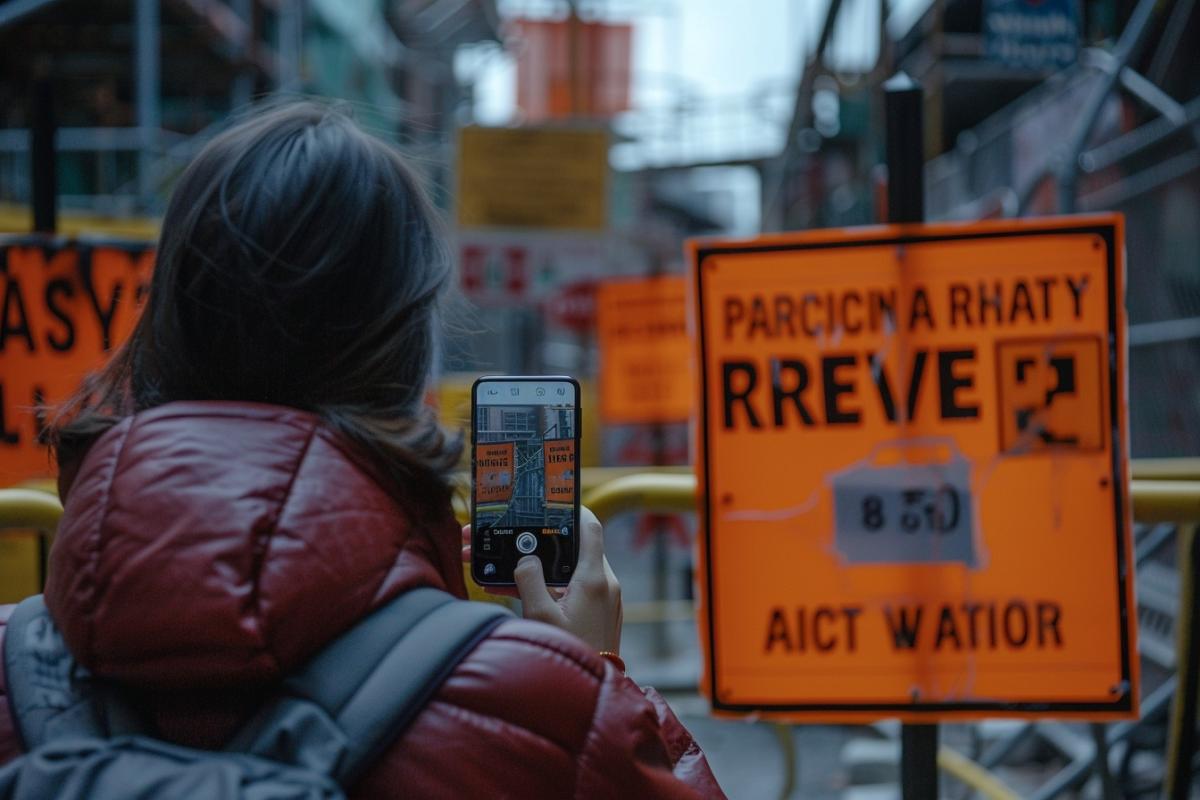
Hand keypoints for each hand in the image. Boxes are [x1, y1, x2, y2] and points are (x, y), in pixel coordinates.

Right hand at [461, 506, 622, 653]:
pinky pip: (569, 589)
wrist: (592, 694)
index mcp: (593, 578)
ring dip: (535, 567)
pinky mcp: (596, 612)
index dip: (572, 509)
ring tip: (498, 569)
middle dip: (535, 543)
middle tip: (506, 536)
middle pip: (570, 549)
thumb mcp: (541, 617)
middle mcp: (603, 584)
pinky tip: (514, 589)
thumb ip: (528, 581)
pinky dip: (546, 585)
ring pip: (565, 570)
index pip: (589, 527)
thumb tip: (524, 560)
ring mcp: (601, 598)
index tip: (553, 500)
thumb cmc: (571, 655)